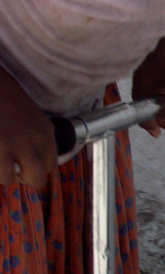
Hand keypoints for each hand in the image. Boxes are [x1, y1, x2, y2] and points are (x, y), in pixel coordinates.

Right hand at [0, 67, 56, 187]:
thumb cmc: (3, 94)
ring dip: (3, 174)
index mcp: (45, 131)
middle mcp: (34, 140)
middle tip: (10, 166)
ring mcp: (12, 144)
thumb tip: (30, 159)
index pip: (51, 165)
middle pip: (37, 179)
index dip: (35, 167)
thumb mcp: (30, 115)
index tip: (24, 161)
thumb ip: (35, 137)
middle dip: (23, 177)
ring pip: (11, 179)